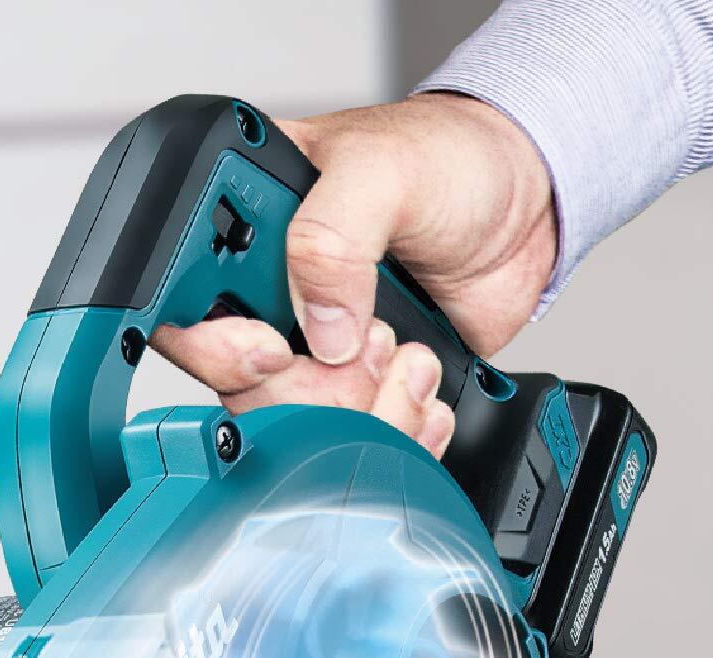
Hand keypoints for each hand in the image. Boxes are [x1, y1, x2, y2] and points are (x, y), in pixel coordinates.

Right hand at [152, 92, 558, 459]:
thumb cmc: (452, 159)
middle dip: (308, 384)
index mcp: (241, 229)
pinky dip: (395, 429)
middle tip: (364, 338)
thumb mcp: (383, 170)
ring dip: (361, 406)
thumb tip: (317, 329)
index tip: (275, 345)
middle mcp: (264, 298)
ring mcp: (309, 349)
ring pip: (294, 427)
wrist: (528, 199)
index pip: (184, 312)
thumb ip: (331, 235)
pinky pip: (349, 443)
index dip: (221, 346)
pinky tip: (418, 383)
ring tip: (404, 351)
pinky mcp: (354, 388)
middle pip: (238, 389)